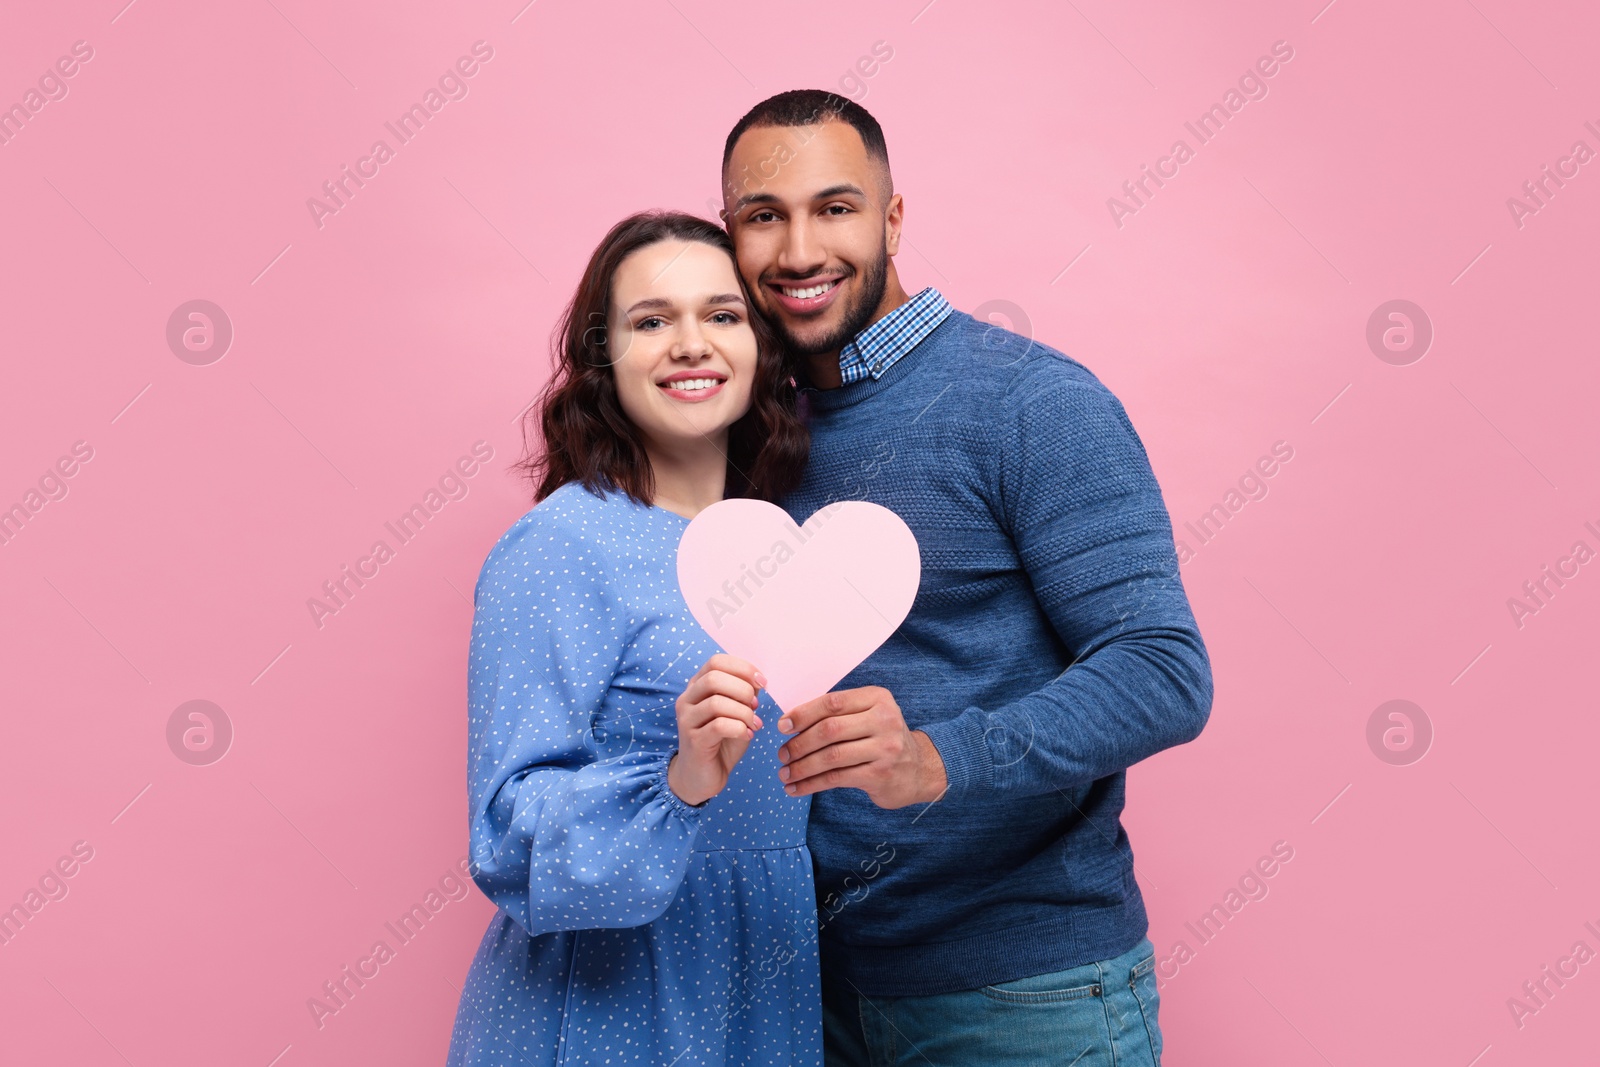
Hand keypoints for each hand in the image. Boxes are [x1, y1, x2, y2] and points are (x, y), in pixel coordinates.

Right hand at [668, 654, 766, 806]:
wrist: (701, 777)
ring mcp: (687, 720)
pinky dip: (740, 728)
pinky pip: (719, 726)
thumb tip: (758, 681)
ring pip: (717, 702)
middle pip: (714, 678)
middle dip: (743, 689)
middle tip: (756, 706)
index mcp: (697, 687)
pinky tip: (747, 735)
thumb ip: (744, 695)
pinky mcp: (693, 741)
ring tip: (754, 724)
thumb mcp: (736, 713)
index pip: (716, 662)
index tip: (762, 682)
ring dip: (744, 712)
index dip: (743, 668)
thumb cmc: (721, 742)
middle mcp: (687, 699)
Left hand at [775, 686, 947, 808]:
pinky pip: (836, 778)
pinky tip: (797, 788)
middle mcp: (884, 720)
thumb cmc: (882, 740)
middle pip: (829, 730)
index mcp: (877, 698)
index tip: (782, 726)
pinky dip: (811, 784)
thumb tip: (791, 722)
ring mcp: (884, 749)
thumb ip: (840, 714)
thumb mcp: (869, 716)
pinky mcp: (879, 774)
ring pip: (831, 756)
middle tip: (781, 755)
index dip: (803, 714)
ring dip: (801, 767)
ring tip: (785, 774)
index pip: (833, 702)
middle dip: (799, 743)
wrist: (919, 769)